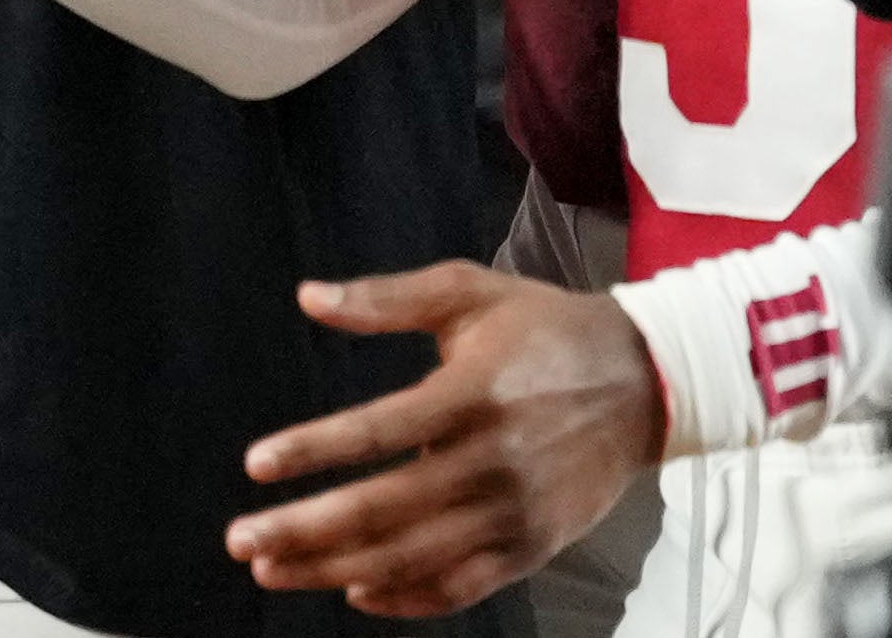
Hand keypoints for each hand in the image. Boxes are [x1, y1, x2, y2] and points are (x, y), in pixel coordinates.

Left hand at [230, 266, 662, 614]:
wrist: (648, 383)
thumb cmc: (546, 329)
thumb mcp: (468, 292)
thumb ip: (387, 297)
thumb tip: (308, 297)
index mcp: (470, 396)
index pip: (379, 431)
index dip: (314, 450)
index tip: (256, 465)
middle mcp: (493, 463)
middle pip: (387, 509)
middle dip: (306, 530)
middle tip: (242, 541)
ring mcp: (516, 514)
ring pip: (415, 557)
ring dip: (338, 570)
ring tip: (275, 570)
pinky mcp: (534, 547)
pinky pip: (464, 586)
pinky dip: (409, 599)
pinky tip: (356, 595)